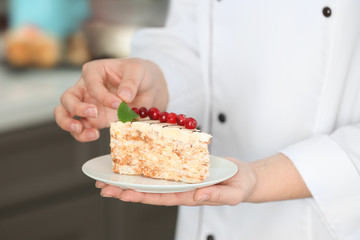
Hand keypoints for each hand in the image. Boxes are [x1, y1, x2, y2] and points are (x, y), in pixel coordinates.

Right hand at [54, 58, 168, 141]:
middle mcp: (86, 88)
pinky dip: (82, 134)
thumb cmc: (139, 74)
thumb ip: (130, 82)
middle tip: (93, 113)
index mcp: (94, 71)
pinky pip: (81, 128)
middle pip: (67, 98)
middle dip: (75, 107)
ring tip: (79, 129)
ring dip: (68, 123)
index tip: (119, 104)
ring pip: (65, 114)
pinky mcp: (94, 120)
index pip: (91, 83)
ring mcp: (88, 105)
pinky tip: (94, 135)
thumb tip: (123, 96)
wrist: (147, 88)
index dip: (103, 95)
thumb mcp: (138, 71)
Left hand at [95, 158, 256, 205]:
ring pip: (153, 178)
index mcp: (190, 196)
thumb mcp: (233, 194)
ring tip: (109, 176)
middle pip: (150, 189)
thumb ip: (216, 196)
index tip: (122, 194)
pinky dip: (148, 162)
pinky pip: (163, 164)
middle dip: (127, 189)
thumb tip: (197, 198)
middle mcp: (181, 187)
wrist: (244, 176)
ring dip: (131, 177)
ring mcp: (181, 177)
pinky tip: (135, 158)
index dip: (141, 196)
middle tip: (103, 187)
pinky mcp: (183, 166)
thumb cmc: (240, 186)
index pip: (161, 197)